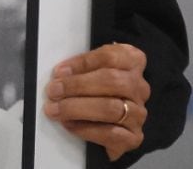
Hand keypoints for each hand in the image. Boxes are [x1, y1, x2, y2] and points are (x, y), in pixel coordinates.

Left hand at [44, 42, 150, 161]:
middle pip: (112, 81)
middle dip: (77, 86)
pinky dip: (86, 129)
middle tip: (53, 91)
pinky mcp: (134, 136)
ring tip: (55, 109)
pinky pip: (111, 133)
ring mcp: (139, 112)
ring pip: (111, 108)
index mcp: (132, 61)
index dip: (82, 63)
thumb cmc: (95, 87)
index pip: (109, 57)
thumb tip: (59, 75)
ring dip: (77, 108)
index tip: (59, 71)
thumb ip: (80, 68)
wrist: (108, 120)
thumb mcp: (90, 68)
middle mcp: (139, 86)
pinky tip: (70, 124)